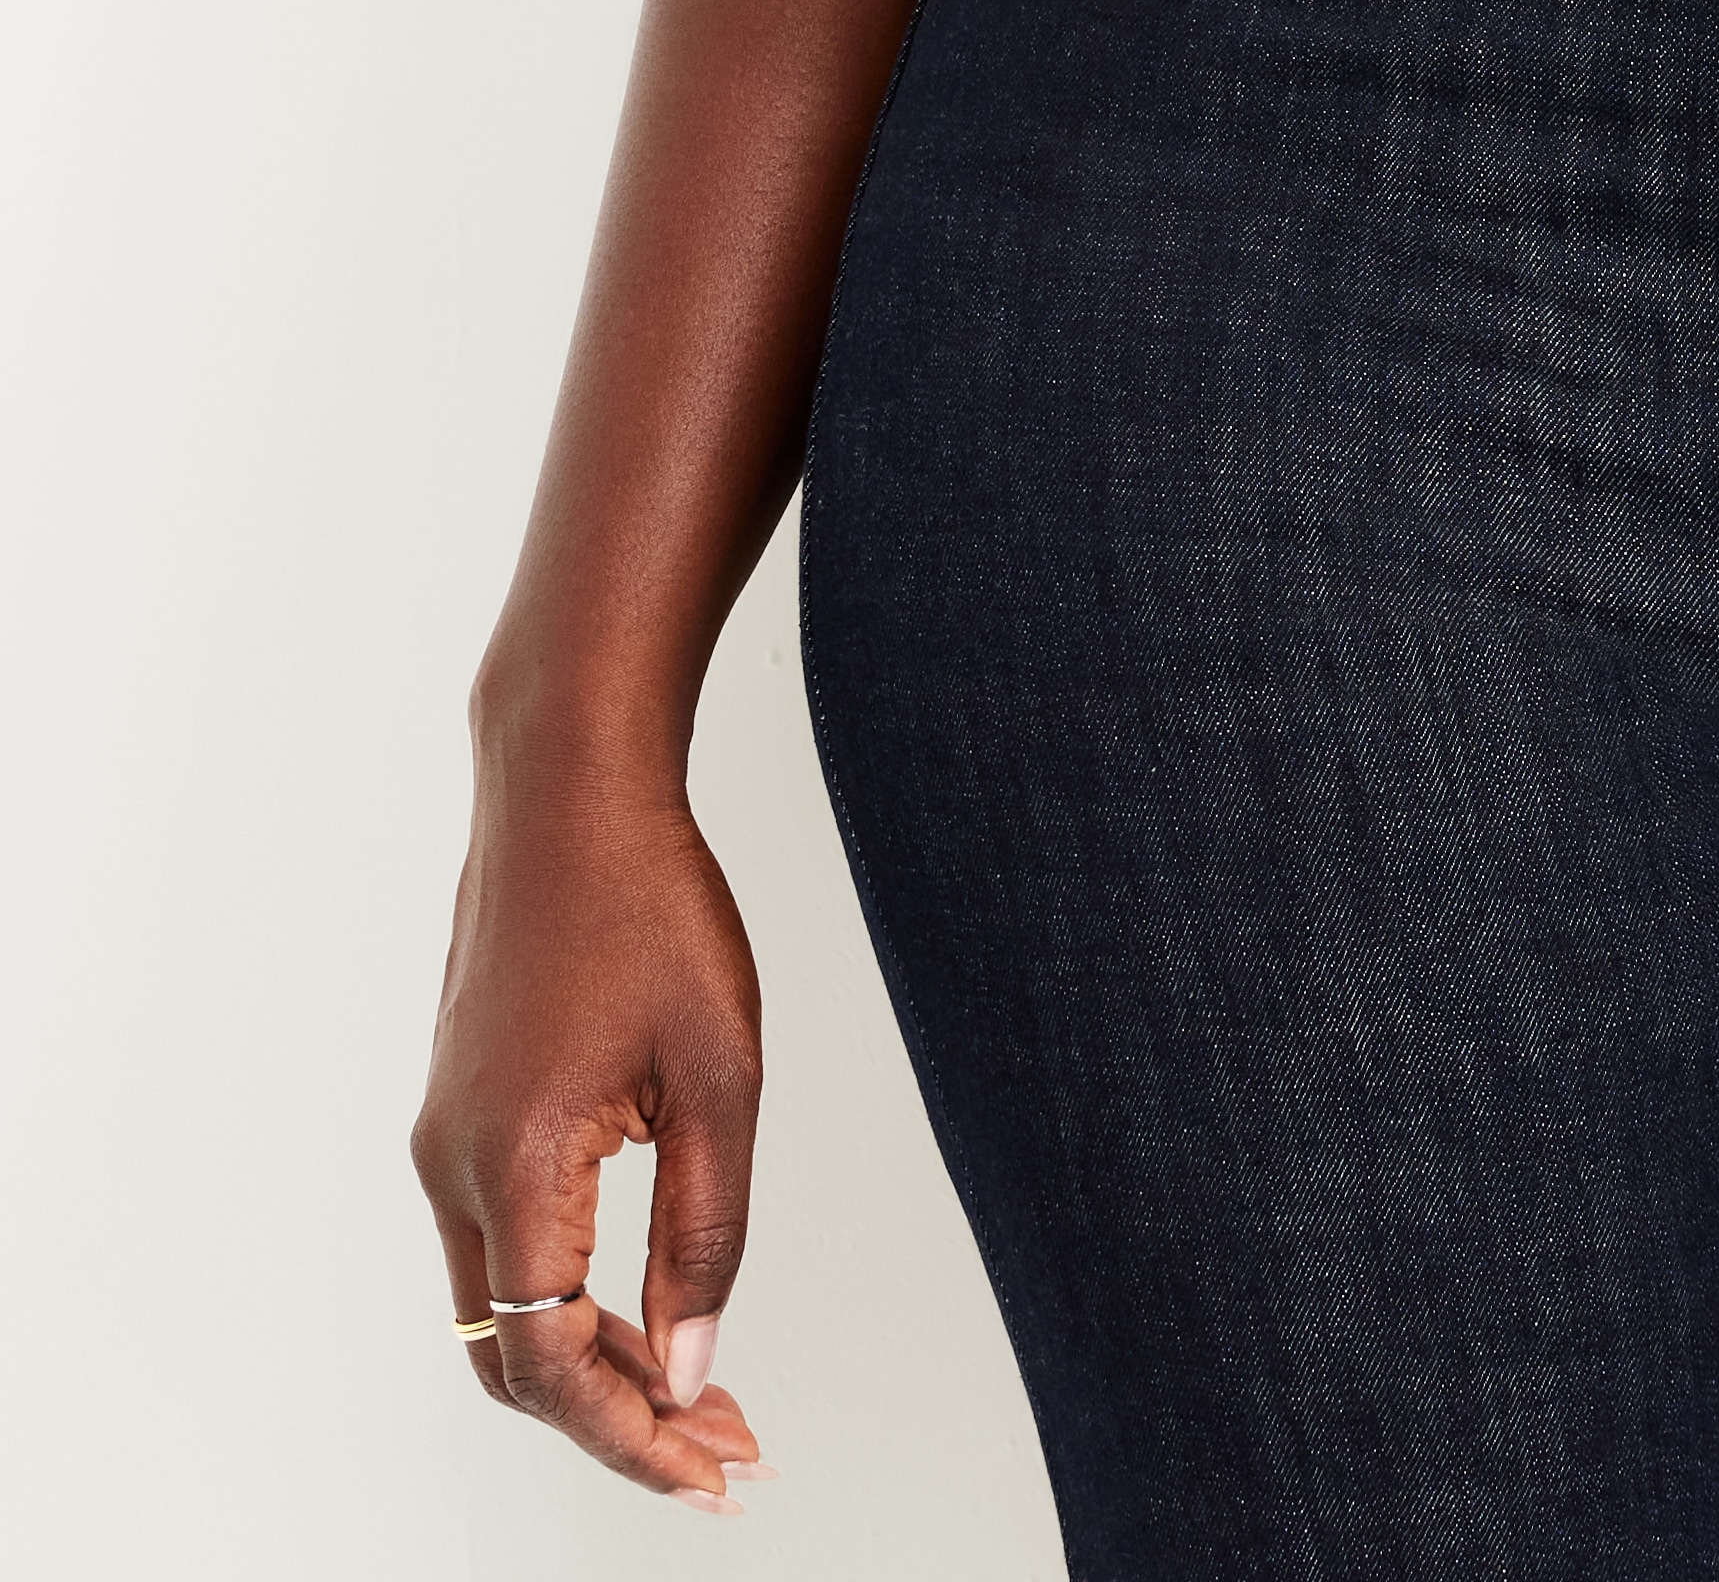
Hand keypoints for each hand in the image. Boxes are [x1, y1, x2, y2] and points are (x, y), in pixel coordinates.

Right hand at [412, 760, 770, 1508]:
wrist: (568, 788)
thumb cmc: (651, 906)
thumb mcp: (719, 1074)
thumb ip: (706, 1232)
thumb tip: (692, 1369)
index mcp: (513, 1167)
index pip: (554, 1366)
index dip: (634, 1440)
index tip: (715, 1477)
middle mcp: (453, 1168)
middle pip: (514, 1360)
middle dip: (617, 1422)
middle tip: (724, 1449)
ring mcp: (446, 1139)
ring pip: (503, 1311)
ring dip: (595, 1366)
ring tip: (703, 1394)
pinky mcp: (461, 1110)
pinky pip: (501, 1246)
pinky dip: (570, 1298)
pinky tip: (650, 1304)